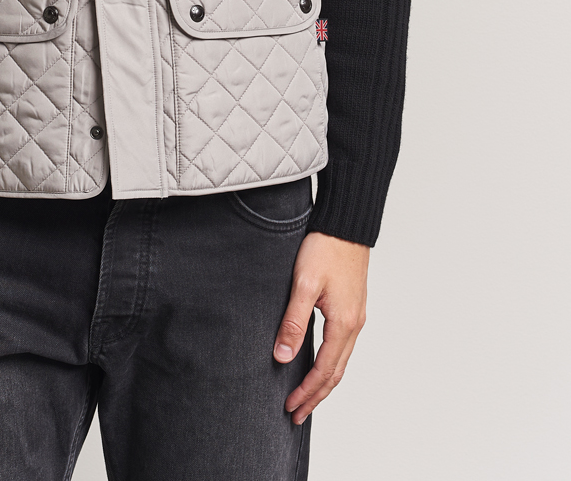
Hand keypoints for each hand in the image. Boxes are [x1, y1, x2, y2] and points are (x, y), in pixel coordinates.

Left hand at [273, 230, 369, 424]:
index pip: (324, 370)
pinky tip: (318, 363)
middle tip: (296, 415)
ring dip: (324, 382)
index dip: (307, 392)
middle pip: (336, 373)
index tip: (290, 408)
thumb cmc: (324, 249)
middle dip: (316, 396)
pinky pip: (343, 346)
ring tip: (307, 397)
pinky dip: (331, 364)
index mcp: (343, 324)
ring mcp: (356, 317)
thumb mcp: (304, 284)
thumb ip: (294, 321)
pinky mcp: (352, 307)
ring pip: (341, 361)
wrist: (345, 224)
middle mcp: (354, 325)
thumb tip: (283, 357)